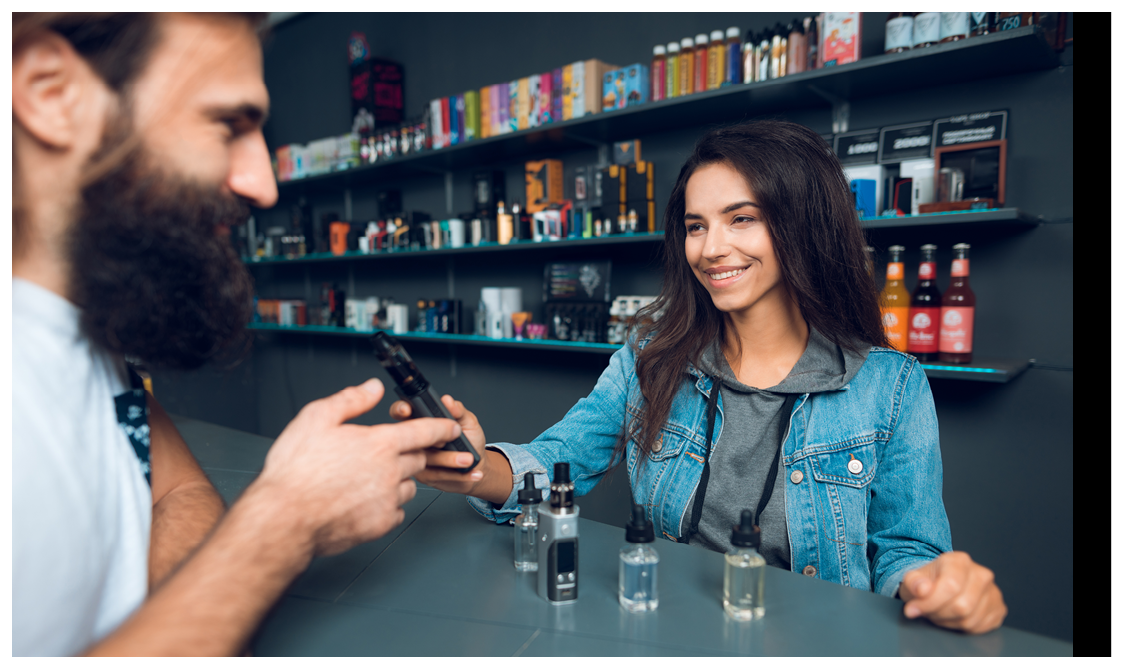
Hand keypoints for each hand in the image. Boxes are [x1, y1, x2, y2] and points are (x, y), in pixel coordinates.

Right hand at [255, 378, 462, 555]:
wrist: (283, 519)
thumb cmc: (294, 471)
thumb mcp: (316, 418)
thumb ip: (351, 400)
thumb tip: (372, 388)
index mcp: (379, 444)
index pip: (424, 431)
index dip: (441, 426)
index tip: (451, 427)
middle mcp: (390, 472)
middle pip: (418, 458)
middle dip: (411, 453)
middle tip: (387, 454)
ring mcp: (387, 500)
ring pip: (408, 486)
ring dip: (399, 480)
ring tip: (369, 479)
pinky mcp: (380, 524)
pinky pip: (396, 511)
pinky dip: (388, 505)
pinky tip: (365, 500)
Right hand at [389, 394, 496, 497]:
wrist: (478, 466)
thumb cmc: (471, 441)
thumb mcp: (468, 421)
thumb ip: (459, 410)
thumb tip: (448, 401)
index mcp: (423, 421)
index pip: (403, 412)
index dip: (400, 409)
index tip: (407, 410)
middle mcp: (416, 439)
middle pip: (409, 437)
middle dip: (431, 439)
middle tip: (447, 441)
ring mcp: (417, 458)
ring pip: (425, 458)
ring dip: (449, 458)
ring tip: (467, 458)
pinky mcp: (424, 475)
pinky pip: (435, 473)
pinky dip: (455, 473)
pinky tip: (468, 470)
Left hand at [899, 551, 1006, 633]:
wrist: (941, 584)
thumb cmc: (928, 581)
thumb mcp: (913, 578)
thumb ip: (913, 582)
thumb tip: (922, 590)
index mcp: (959, 561)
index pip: (950, 586)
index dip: (930, 602)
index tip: (913, 609)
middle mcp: (981, 574)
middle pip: (962, 606)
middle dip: (939, 614)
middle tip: (928, 610)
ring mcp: (993, 592)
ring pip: (970, 620)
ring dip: (948, 622)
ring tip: (939, 612)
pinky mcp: (998, 608)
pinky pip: (979, 628)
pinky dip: (962, 627)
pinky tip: (953, 617)